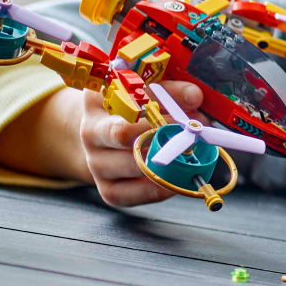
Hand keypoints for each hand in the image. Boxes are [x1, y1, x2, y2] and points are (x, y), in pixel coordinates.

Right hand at [71, 81, 206, 208]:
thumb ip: (170, 91)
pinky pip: (137, 194)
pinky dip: (162, 188)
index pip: (128, 96)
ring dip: (169, 160)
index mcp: (98, 100)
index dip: (163, 98)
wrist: (105, 142)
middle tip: (193, 131)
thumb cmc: (134, 113)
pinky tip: (178, 177)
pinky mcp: (108, 190)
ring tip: (191, 153)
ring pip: (134, 165)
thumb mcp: (146, 93)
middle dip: (164, 132)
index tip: (194, 99)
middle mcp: (91, 132)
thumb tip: (194, 97)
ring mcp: (96, 164)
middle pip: (124, 134)